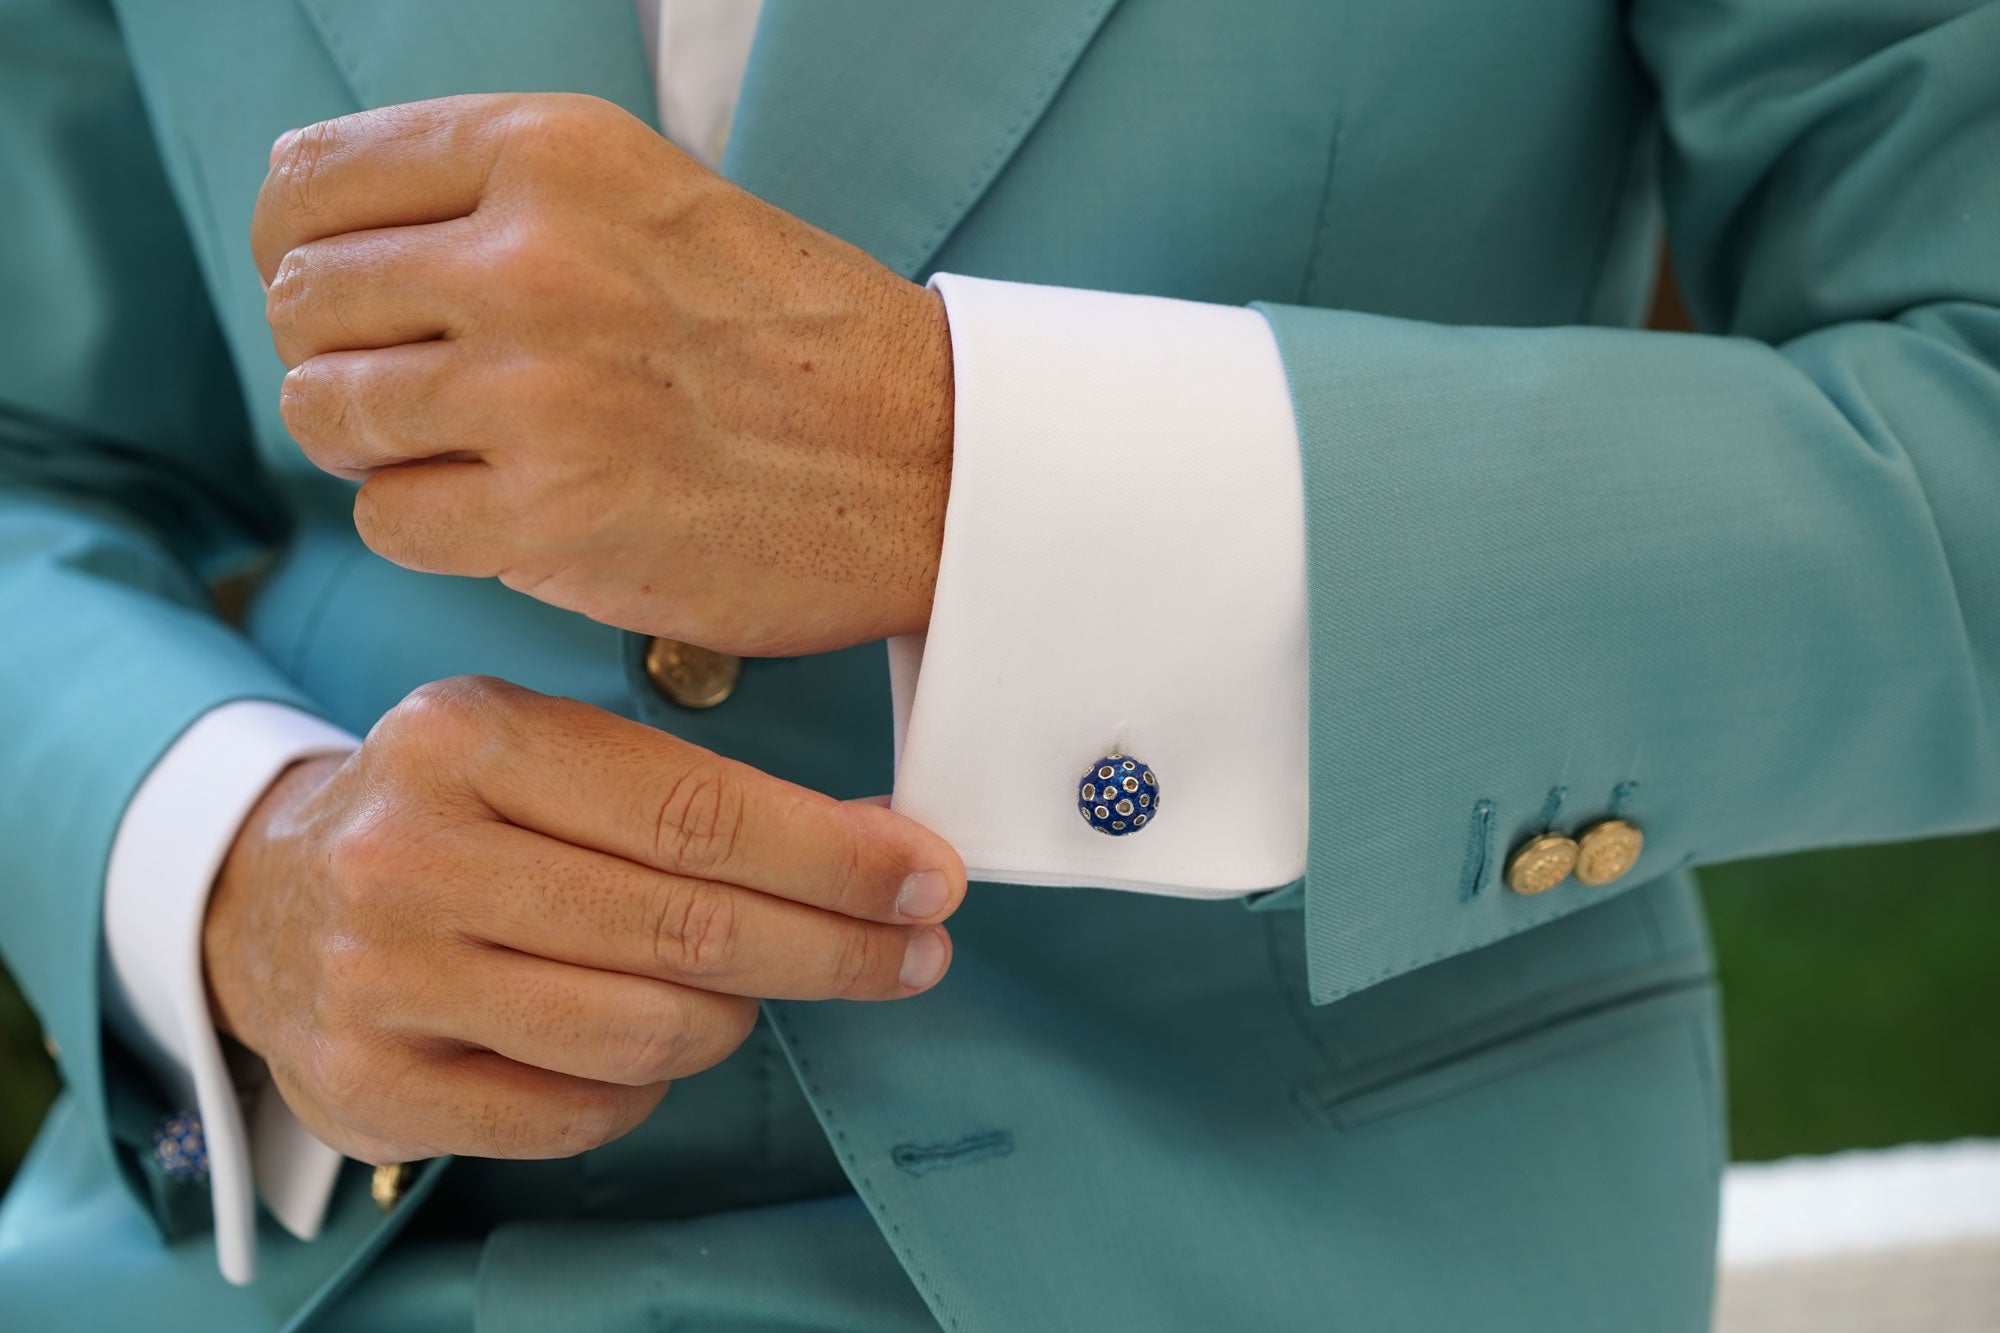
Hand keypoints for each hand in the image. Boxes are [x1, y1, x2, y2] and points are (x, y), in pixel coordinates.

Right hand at [202, 676, 964, 1164]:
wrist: (269, 902)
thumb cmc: (455, 818)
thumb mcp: (547, 753)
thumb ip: (692, 794)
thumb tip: (877, 851)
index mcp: (466, 738)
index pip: (694, 812)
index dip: (834, 857)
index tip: (929, 880)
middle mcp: (410, 855)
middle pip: (686, 929)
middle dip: (833, 948)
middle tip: (915, 954)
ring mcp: (380, 980)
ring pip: (645, 1032)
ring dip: (732, 1018)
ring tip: (741, 986)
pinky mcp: (372, 1088)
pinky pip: (581, 1112)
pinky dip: (644, 1085)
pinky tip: (646, 1038)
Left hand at [252, 93, 953, 657]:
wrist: (933, 464)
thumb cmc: (802, 341)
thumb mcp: (656, 198)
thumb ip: (503, 199)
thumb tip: (335, 239)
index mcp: (557, 154)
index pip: (312, 180)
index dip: (305, 247)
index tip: (343, 293)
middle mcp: (535, 258)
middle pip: (303, 300)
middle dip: (341, 351)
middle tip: (419, 387)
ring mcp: (537, 392)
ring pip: (325, 412)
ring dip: (376, 444)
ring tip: (464, 449)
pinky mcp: (552, 517)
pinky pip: (387, 520)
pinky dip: (429, 526)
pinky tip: (505, 513)